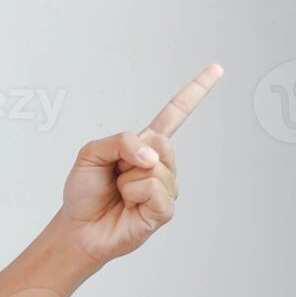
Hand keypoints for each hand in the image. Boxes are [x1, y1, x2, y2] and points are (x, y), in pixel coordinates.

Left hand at [57, 64, 222, 266]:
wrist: (78, 227)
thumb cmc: (84, 191)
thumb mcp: (90, 154)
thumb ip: (119, 141)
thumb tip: (153, 154)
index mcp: (144, 145)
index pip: (174, 114)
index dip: (195, 91)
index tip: (217, 69)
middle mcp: (161, 163)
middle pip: (161, 141)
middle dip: (128, 156)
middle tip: (115, 176)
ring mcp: (166, 186)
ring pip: (156, 168)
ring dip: (127, 180)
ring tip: (119, 193)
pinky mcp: (166, 209)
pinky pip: (156, 190)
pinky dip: (135, 195)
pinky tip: (129, 206)